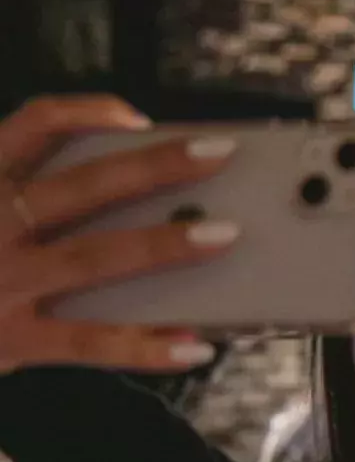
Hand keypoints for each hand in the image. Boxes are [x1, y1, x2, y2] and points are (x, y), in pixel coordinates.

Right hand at [0, 94, 238, 374]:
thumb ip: (22, 193)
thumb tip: (122, 178)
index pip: (30, 128)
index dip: (84, 115)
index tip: (136, 117)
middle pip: (80, 188)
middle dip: (153, 168)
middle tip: (218, 152)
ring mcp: (4, 284)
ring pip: (92, 257)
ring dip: (161, 245)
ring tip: (224, 235)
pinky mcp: (12, 341)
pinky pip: (87, 343)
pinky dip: (144, 346)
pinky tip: (195, 346)